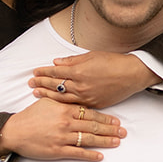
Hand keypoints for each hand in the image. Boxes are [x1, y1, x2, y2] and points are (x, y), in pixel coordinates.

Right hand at [0, 97, 125, 161]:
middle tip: (123, 132)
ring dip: (105, 141)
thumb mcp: (47, 102)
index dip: (105, 118)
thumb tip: (75, 97)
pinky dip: (90, 155)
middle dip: (110, 129)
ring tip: (117, 142)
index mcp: (65, 110)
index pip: (90, 114)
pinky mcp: (58, 151)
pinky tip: (100, 156)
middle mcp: (66, 123)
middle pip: (93, 126)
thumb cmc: (30, 116)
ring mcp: (63, 138)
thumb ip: (62, 99)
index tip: (116, 120)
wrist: (15, 131)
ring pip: (89, 139)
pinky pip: (78, 153)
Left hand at [29, 51, 160, 108]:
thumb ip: (72, 61)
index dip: (44, 72)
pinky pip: (74, 105)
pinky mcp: (93, 104)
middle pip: (55, 85)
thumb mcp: (91, 56)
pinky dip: (62, 103)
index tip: (35, 72)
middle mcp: (80, 85)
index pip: (56, 71)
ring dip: (47, 95)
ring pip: (62, 97)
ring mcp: (86, 97)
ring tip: (36, 93)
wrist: (132, 74)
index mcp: (79, 71)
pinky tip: (55, 103)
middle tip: (30, 83)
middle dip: (41, 83)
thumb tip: (56, 62)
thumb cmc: (114, 62)